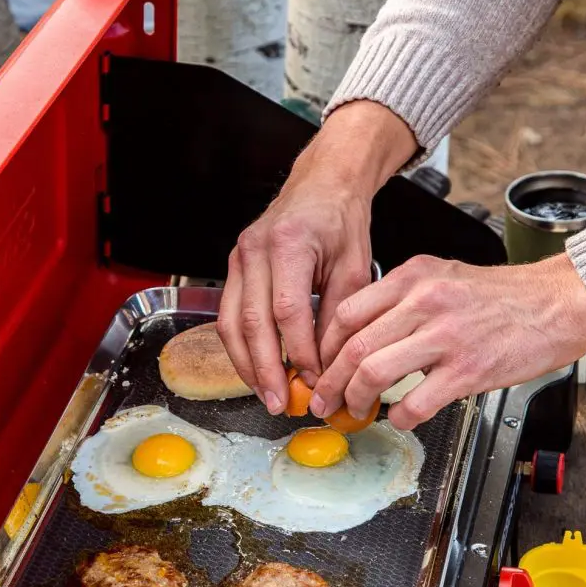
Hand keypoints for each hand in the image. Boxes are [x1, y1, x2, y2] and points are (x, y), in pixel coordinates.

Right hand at [217, 102, 416, 413]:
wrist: (321, 182)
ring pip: (232, 323)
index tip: (315, 381)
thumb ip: (340, 314)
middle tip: (280, 404)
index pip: (289, 311)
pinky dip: (240, 347)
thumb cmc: (341, 220)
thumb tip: (329, 364)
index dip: (299, 352)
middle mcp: (255, 249)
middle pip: (252, 322)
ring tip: (266, 395)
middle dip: (266, 369)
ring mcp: (238, 257)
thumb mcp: (355, 264)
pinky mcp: (233, 267)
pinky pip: (229, 314)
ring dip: (247, 365)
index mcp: (290, 243)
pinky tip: (256, 370)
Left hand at [309, 252, 585, 429]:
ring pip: (374, 372)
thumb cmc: (502, 296)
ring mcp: (446, 336)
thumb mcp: (443, 276)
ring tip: (354, 411)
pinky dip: (399, 417)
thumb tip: (363, 334)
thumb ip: (402, 299)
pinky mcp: (468, 369)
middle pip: (353, 346)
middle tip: (324, 400)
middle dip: (330, 381)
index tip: (320, 367)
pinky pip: (416, 402)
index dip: (325, 348)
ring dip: (356, 399)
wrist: (557, 302)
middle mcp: (424, 302)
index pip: (346, 313)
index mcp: (413, 277)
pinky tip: (400, 418)